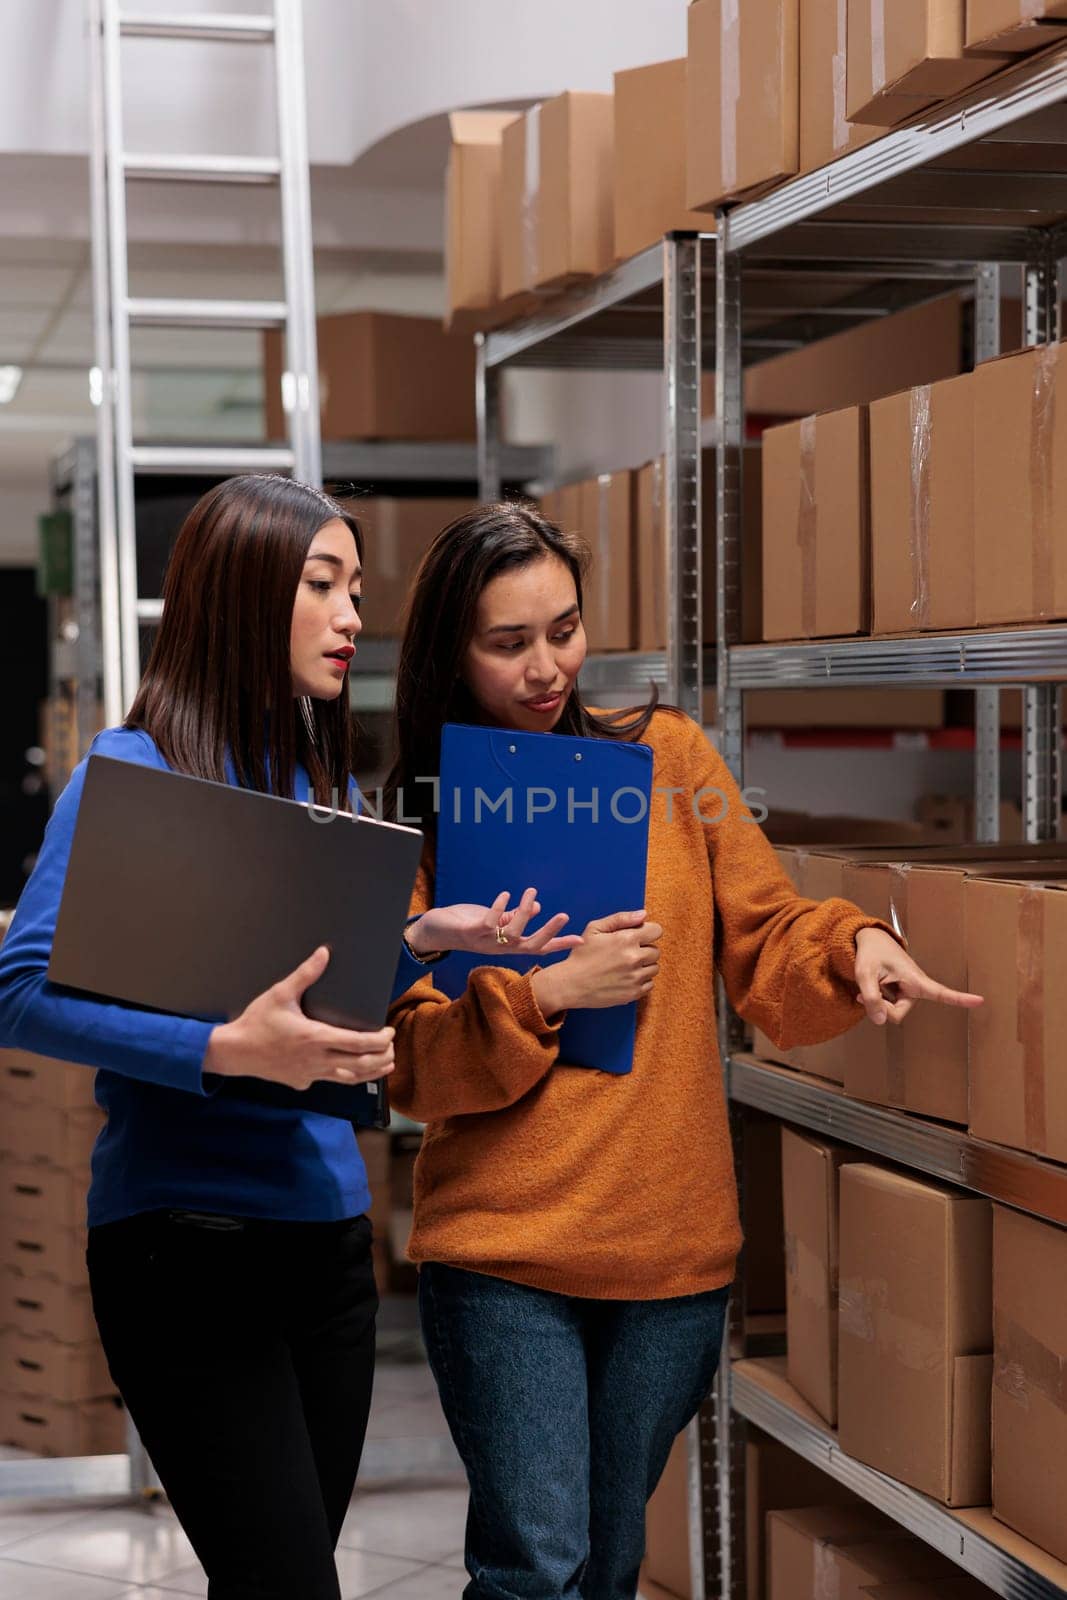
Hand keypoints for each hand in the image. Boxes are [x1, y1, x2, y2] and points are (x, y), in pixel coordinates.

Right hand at [204, 946, 394, 1088]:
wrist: (234, 1052)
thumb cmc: (257, 1022)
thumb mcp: (280, 993)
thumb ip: (305, 974)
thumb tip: (323, 953)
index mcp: (316, 1038)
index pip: (359, 1044)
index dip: (380, 1041)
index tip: (389, 1033)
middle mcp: (317, 1060)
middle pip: (361, 1065)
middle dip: (382, 1057)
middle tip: (392, 1048)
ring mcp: (310, 1075)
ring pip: (349, 1079)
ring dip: (370, 1072)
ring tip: (384, 1064)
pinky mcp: (301, 1082)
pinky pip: (329, 1081)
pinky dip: (346, 1077)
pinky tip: (350, 1071)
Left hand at [410, 887, 583, 958]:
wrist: (436, 932)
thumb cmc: (467, 925)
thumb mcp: (495, 922)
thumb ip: (514, 917)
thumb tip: (538, 907)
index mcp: (508, 944)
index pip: (539, 947)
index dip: (559, 943)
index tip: (581, 940)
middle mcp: (500, 947)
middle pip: (531, 945)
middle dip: (549, 932)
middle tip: (564, 915)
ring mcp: (487, 942)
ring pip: (513, 933)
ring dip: (524, 911)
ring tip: (532, 892)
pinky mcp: (472, 932)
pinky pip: (490, 922)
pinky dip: (499, 908)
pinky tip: (505, 894)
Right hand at [531, 910, 660, 1015]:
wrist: (571, 984)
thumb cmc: (581, 954)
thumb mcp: (595, 929)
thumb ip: (621, 918)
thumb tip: (644, 915)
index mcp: (627, 939)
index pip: (656, 931)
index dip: (647, 932)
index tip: (638, 937)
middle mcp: (634, 958)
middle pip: (656, 951)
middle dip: (644, 950)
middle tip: (626, 953)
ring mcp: (635, 978)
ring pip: (654, 968)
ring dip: (643, 966)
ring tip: (624, 966)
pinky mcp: (633, 993)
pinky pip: (649, 984)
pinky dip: (641, 981)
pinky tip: (625, 978)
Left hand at [853, 927, 983, 1026]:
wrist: (869, 940)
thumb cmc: (870, 953)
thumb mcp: (864, 974)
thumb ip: (871, 998)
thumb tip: (880, 1022)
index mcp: (915, 979)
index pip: (941, 993)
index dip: (960, 999)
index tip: (980, 1000)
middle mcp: (915, 988)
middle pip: (896, 1015)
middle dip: (879, 1008)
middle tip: (864, 992)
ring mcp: (907, 993)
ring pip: (890, 1012)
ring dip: (876, 1001)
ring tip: (872, 982)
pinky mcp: (900, 995)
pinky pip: (887, 1008)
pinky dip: (876, 1000)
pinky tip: (872, 986)